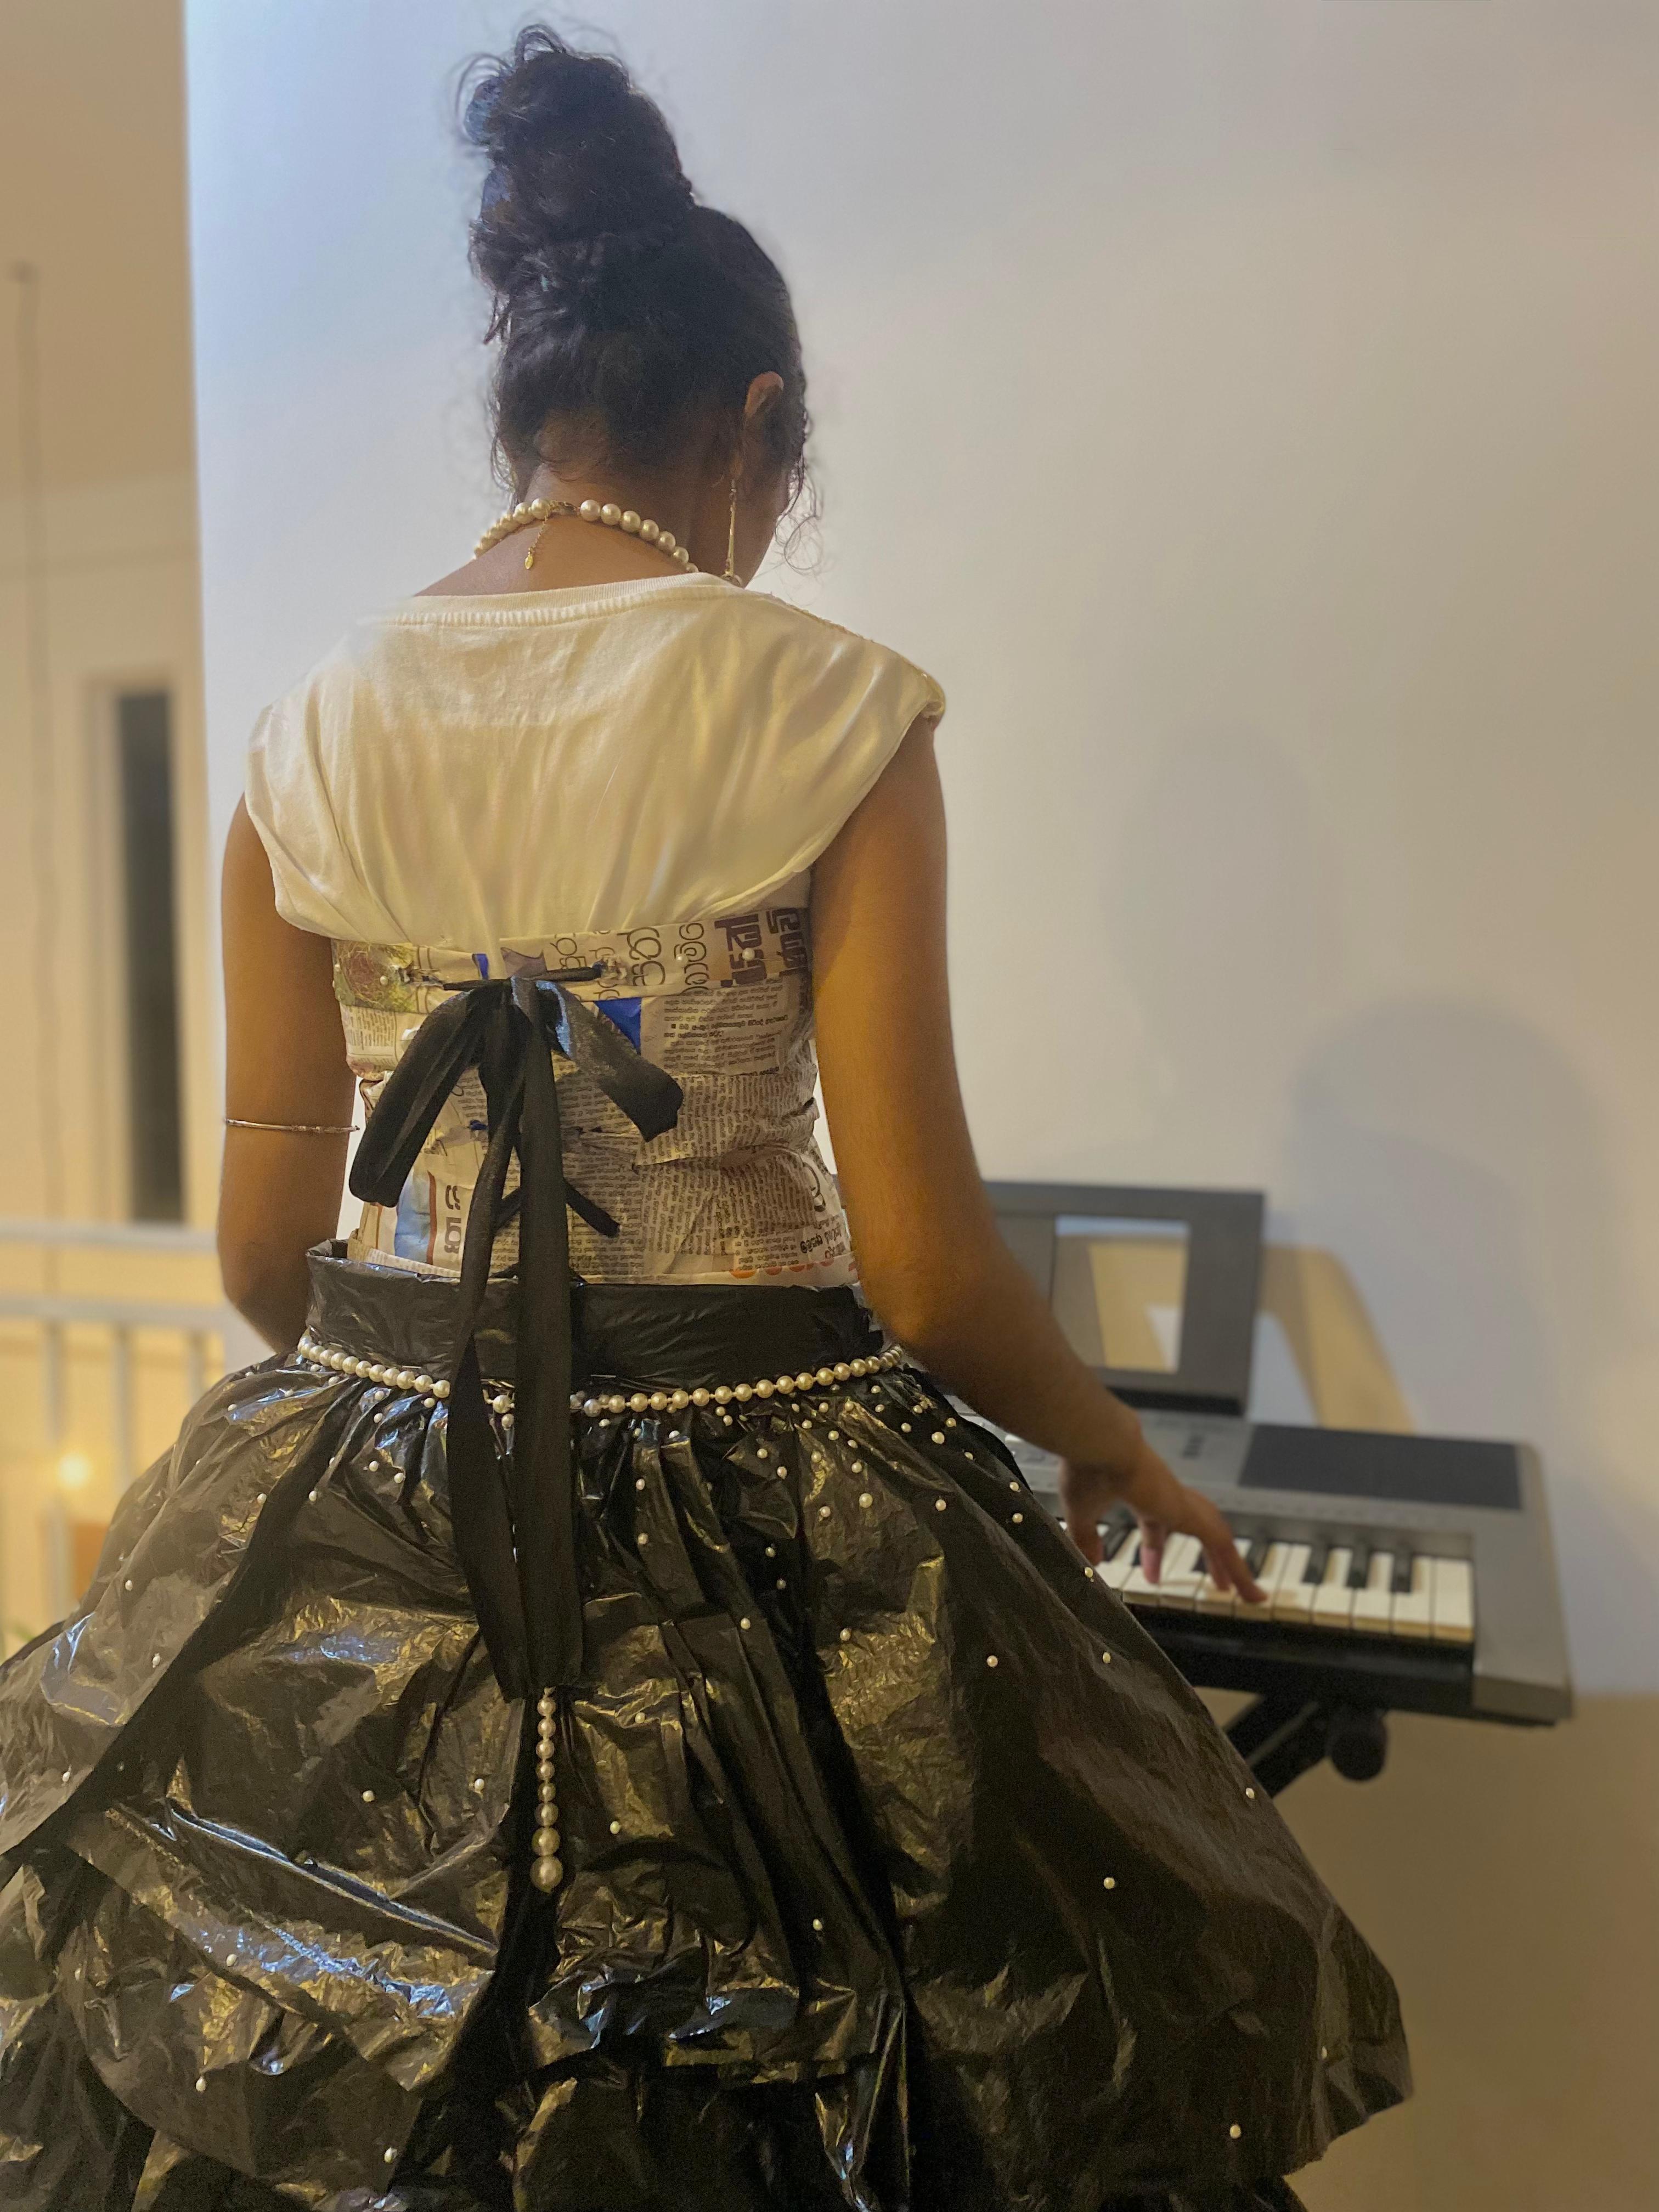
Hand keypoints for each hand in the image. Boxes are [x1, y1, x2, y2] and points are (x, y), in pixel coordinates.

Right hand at [1058, 1436, 1265, 1602]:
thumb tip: (1091, 1562)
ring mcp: (1180, 1501)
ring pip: (1216, 1535)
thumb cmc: (1087, 1470)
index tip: (1152, 1576)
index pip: (1155, 1525)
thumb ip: (1086, 1537)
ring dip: (1230, 1563)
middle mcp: (1165, 1495)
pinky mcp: (1188, 1511)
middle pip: (1197, 1528)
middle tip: (1217, 1581)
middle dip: (1207, 1556)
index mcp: (1141, 1493)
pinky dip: (1237, 1568)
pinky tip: (1247, 1591)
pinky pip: (1220, 1544)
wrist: (1101, 1443)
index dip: (1154, 1551)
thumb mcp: (1082, 1513)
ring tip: (1242, 1592)